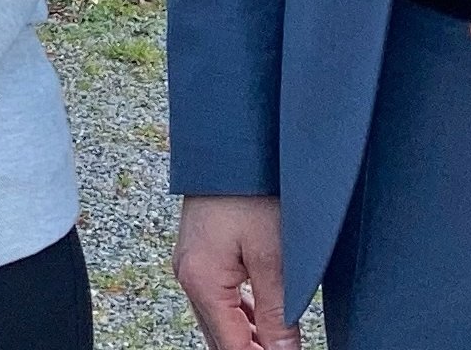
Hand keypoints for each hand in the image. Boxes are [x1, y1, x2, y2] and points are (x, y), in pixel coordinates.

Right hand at [172, 195, 298, 349]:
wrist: (233, 141)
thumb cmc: (251, 188)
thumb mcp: (274, 255)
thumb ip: (278, 313)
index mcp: (202, 281)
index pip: (231, 347)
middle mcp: (189, 276)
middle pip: (220, 338)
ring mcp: (192, 264)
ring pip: (221, 320)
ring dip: (249, 337)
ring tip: (281, 343)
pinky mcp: (202, 252)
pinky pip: (221, 297)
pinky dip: (244, 316)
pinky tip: (266, 321)